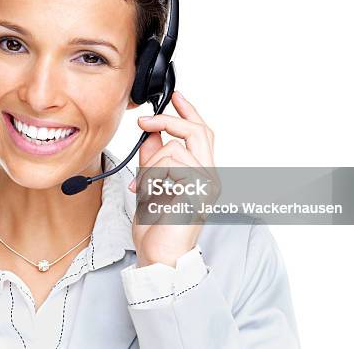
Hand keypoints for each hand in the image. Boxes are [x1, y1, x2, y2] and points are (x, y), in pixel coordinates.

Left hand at [129, 91, 218, 267]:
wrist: (159, 255)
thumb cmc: (157, 226)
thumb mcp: (150, 184)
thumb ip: (154, 158)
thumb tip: (151, 134)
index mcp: (201, 173)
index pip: (202, 134)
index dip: (189, 112)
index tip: (175, 97)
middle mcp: (209, 177)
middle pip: (199, 131)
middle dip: (169, 121)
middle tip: (145, 122)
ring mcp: (206, 186)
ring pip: (176, 149)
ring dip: (151, 164)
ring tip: (144, 186)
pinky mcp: (196, 193)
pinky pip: (171, 166)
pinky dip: (152, 176)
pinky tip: (148, 193)